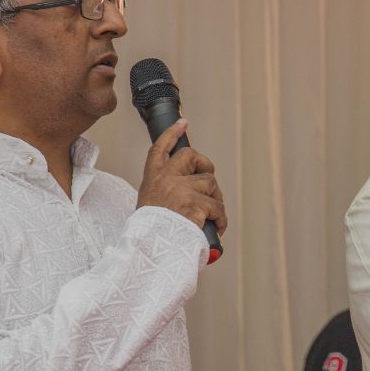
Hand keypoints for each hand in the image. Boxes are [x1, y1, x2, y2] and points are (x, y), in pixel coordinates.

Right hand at [136, 119, 228, 234]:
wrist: (150, 247)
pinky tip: (218, 226)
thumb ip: (164, 193)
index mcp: (152, 178)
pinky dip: (221, 218)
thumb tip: (186, 194)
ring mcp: (182, 190)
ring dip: (215, 198)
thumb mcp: (148, 204)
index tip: (183, 123)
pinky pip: (217, 207)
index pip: (160, 148)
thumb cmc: (149, 231)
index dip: (172, 133)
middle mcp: (167, 178)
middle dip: (204, 167)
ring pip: (209, 183)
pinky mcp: (196, 204)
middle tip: (208, 185)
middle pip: (191, 156)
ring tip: (211, 215)